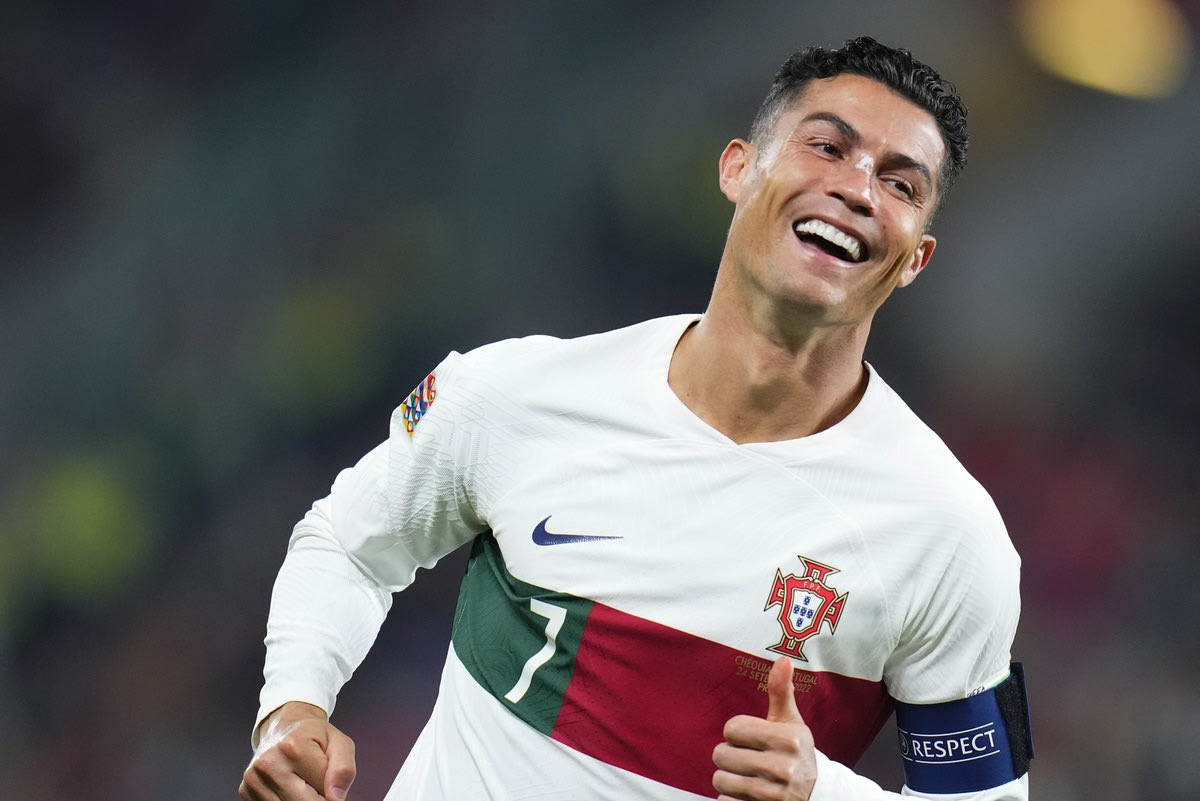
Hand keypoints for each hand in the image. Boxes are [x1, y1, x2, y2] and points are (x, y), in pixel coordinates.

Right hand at [240, 701, 356, 800]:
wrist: (283, 726)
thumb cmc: (314, 736)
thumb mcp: (339, 743)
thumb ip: (344, 769)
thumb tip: (336, 799)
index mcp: (294, 747)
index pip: (324, 793)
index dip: (333, 793)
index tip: (330, 784)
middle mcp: (269, 763)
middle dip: (317, 800)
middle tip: (318, 787)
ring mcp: (254, 779)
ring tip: (304, 784)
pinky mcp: (246, 791)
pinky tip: (290, 788)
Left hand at [712, 656, 817, 800]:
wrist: (817, 795)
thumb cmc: (796, 753)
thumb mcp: (792, 723)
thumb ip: (782, 692)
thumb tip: (784, 659)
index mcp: (788, 740)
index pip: (732, 728)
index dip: (736, 733)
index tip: (750, 739)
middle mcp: (783, 768)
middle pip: (722, 754)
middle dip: (729, 756)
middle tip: (746, 759)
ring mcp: (773, 794)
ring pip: (720, 780)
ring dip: (727, 779)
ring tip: (745, 776)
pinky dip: (730, 799)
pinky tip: (747, 794)